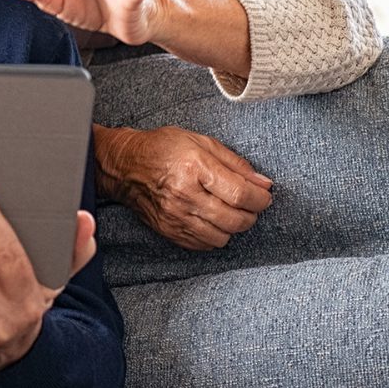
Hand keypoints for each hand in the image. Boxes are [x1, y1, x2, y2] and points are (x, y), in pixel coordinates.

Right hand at [99, 125, 271, 249]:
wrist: (125, 166)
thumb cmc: (163, 149)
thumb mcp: (201, 142)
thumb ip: (236, 164)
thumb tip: (263, 184)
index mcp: (195, 167)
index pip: (240, 194)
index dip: (261, 199)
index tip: (264, 196)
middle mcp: (185, 195)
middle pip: (235, 219)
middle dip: (251, 214)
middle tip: (250, 204)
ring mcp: (176, 216)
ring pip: (223, 237)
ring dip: (233, 227)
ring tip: (230, 211)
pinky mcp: (170, 231)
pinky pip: (204, 245)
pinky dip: (215, 235)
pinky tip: (212, 220)